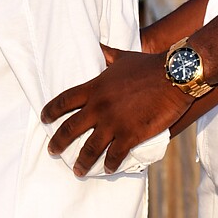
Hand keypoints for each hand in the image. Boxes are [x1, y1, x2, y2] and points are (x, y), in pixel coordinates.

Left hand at [41, 46, 188, 176]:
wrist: (174, 76)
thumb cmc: (148, 65)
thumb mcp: (122, 57)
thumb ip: (106, 55)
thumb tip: (97, 46)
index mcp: (94, 88)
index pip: (63, 101)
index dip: (50, 111)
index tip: (43, 119)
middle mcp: (99, 107)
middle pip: (69, 129)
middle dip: (58, 143)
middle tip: (52, 151)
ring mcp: (114, 123)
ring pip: (89, 148)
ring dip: (81, 162)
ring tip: (77, 171)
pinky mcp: (131, 135)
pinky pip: (115, 155)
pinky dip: (110, 164)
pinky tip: (108, 169)